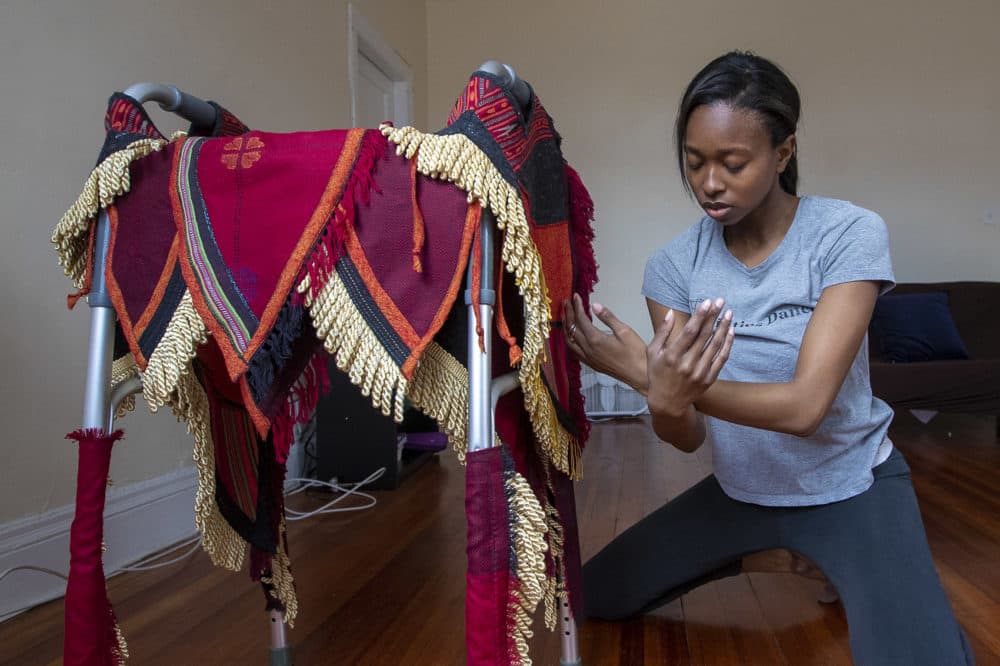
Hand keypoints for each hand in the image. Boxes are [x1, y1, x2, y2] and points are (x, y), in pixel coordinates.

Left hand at [563, 294, 648, 391]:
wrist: (639, 374)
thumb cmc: (635, 353)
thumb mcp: (624, 331)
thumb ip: (608, 317)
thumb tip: (595, 305)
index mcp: (595, 340)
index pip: (581, 319)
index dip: (577, 306)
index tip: (575, 296)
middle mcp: (588, 350)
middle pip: (572, 329)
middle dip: (568, 314)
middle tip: (566, 303)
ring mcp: (588, 358)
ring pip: (569, 341)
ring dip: (566, 328)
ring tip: (565, 317)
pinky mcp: (591, 364)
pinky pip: (574, 351)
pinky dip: (570, 341)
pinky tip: (572, 337)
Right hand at [646, 298, 733, 416]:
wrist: (668, 403)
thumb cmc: (657, 375)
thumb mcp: (652, 353)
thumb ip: (662, 332)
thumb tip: (670, 312)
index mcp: (671, 356)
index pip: (689, 332)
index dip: (699, 316)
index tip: (707, 302)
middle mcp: (687, 364)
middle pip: (704, 336)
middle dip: (713, 316)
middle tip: (720, 301)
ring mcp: (700, 373)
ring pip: (715, 345)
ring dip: (723, 327)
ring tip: (728, 313)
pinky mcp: (709, 379)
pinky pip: (721, 358)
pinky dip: (728, 344)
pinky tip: (730, 331)